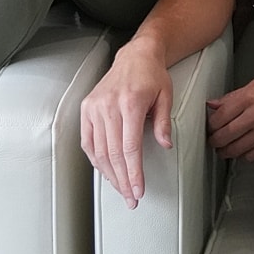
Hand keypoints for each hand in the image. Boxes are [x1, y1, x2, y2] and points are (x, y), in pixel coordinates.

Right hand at [81, 41, 173, 207]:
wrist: (135, 55)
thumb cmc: (152, 75)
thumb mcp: (166, 96)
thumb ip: (163, 122)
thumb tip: (165, 145)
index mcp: (130, 103)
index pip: (129, 148)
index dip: (133, 173)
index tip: (138, 190)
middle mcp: (109, 106)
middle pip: (113, 154)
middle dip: (123, 180)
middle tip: (131, 198)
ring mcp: (95, 107)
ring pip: (99, 151)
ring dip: (110, 175)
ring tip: (121, 189)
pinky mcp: (87, 109)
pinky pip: (88, 142)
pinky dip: (96, 160)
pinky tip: (106, 172)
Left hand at [205, 73, 253, 161]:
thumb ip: (234, 96)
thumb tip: (214, 104)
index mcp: (250, 97)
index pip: (220, 116)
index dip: (210, 124)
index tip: (210, 127)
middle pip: (224, 135)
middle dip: (214, 141)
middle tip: (212, 140)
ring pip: (235, 149)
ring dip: (225, 152)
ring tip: (223, 149)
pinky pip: (251, 156)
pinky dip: (243, 156)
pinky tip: (242, 150)